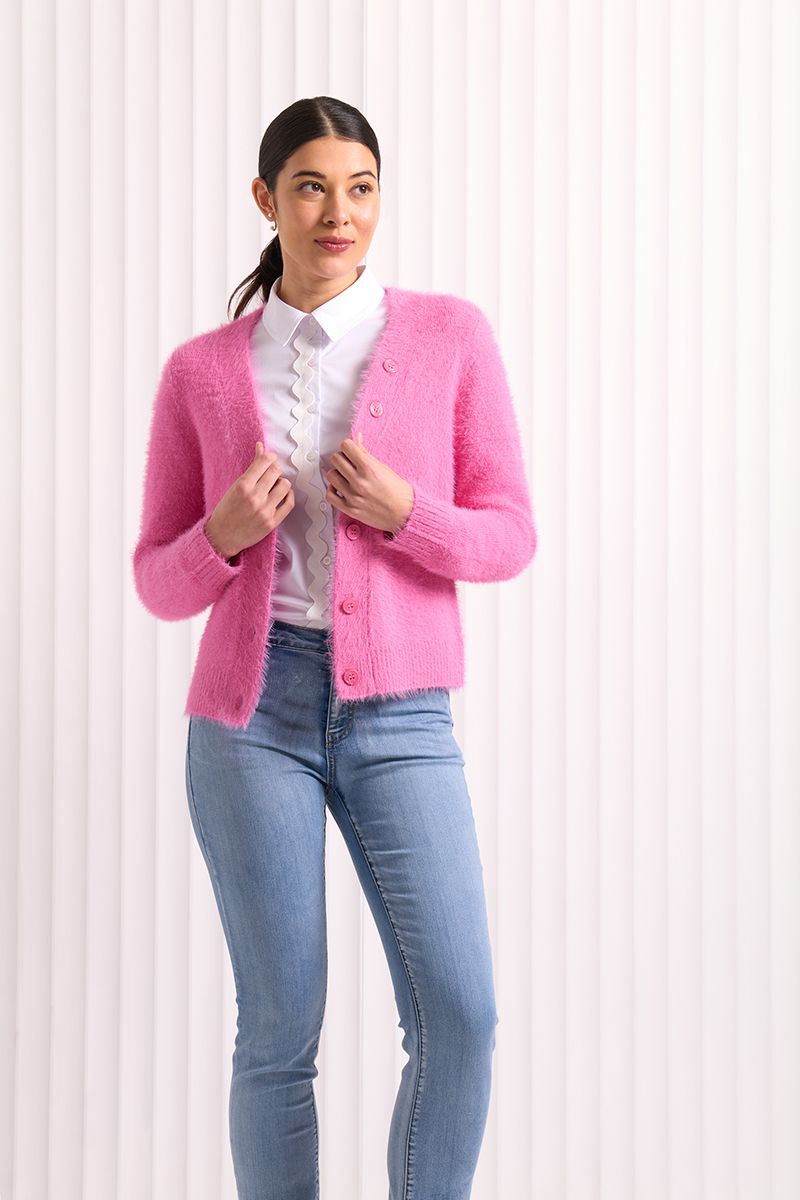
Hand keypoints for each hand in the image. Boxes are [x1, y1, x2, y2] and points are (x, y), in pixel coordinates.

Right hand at [204, 442, 294, 559]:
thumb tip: (260, 446)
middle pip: (276, 471)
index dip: (269, 457)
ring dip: (281, 483)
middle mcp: (255, 497)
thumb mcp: (235, 486)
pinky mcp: (272, 522)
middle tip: (270, 473)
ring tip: (274, 486)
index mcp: (243, 486)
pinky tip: (283, 495)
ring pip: (285, 485)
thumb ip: (251, 468)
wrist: (222, 537)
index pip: (264, 462)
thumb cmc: (226, 510)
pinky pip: (289, 503)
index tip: (270, 458)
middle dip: (274, 469)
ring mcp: (265, 510)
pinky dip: (288, 496)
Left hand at [324, 431, 413, 534]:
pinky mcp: (349, 509)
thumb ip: (366, 453)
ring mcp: (353, 496)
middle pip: (336, 459)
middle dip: (342, 458)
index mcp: (369, 468)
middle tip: (349, 462)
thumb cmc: (399, 492)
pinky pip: (330, 495)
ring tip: (345, 476)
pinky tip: (340, 488)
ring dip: (337, 473)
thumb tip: (357, 439)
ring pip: (331, 475)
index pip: (345, 446)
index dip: (348, 446)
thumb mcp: (384, 468)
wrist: (405, 514)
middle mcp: (359, 481)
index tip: (351, 450)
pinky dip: (333, 490)